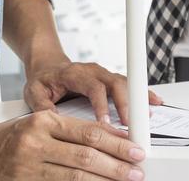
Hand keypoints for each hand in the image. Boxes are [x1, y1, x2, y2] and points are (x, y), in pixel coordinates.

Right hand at [0, 110, 145, 180]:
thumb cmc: (12, 136)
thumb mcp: (43, 123)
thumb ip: (75, 129)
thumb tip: (113, 137)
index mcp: (45, 121)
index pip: (89, 132)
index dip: (117, 143)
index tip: (136, 150)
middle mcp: (36, 142)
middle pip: (86, 156)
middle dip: (116, 165)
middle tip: (137, 170)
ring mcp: (29, 167)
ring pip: (75, 177)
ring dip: (104, 180)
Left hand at [24, 57, 162, 128]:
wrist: (48, 66)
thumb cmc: (42, 79)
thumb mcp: (33, 91)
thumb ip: (41, 105)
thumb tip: (54, 119)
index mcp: (75, 73)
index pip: (93, 87)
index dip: (101, 104)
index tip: (105, 122)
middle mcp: (93, 71)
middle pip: (115, 83)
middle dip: (125, 103)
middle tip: (130, 123)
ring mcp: (104, 74)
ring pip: (125, 82)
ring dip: (138, 97)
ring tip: (149, 113)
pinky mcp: (110, 80)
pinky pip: (129, 85)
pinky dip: (142, 93)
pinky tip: (154, 101)